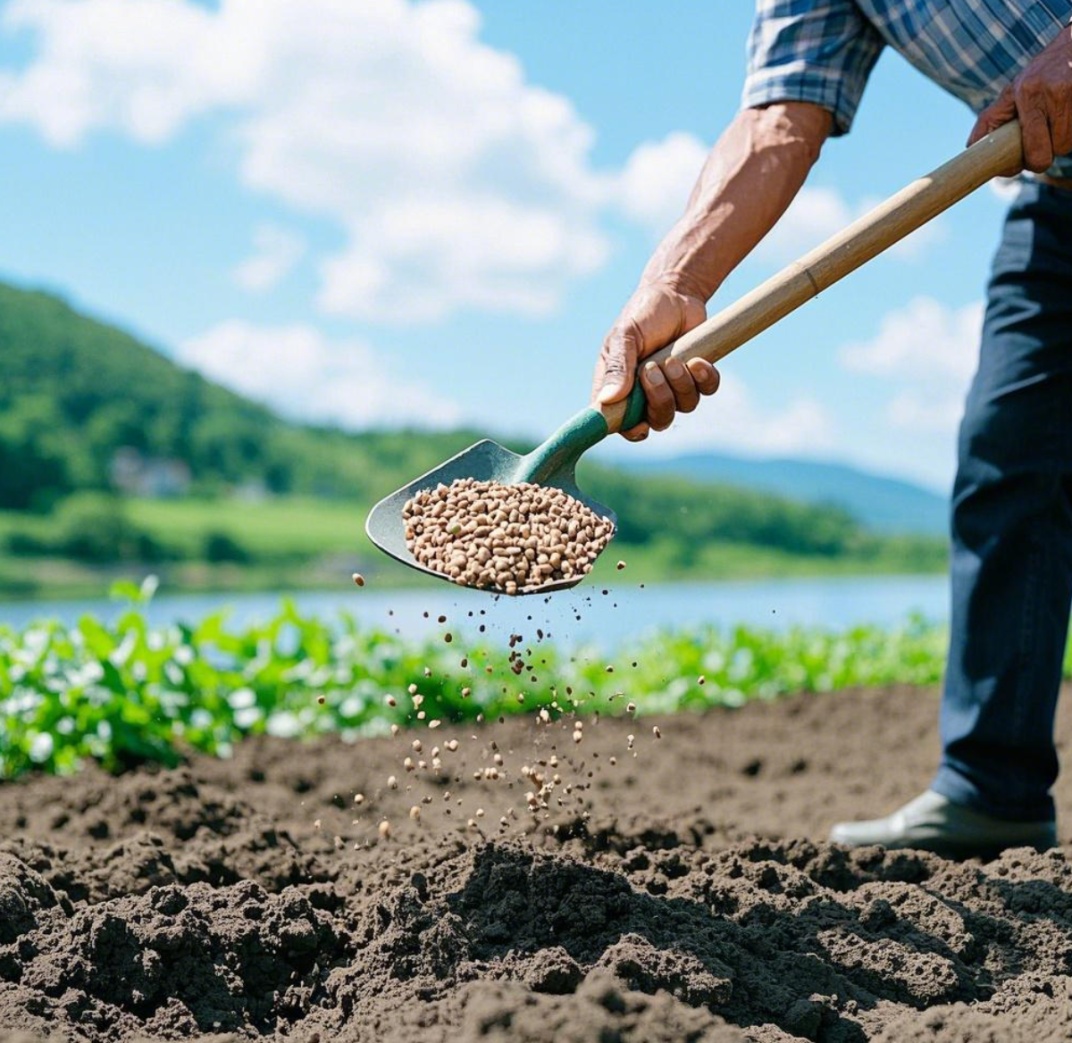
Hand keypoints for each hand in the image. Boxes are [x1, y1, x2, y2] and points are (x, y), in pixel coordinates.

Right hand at [591, 281, 719, 440]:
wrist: (677, 293)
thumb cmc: (643, 313)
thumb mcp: (625, 335)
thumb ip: (616, 367)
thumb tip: (607, 399)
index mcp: (619, 386)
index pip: (619, 422)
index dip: (628, 429)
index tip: (638, 425)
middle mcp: (645, 392)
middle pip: (655, 422)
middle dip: (659, 399)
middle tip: (654, 369)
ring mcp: (673, 387)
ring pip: (683, 408)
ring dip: (681, 384)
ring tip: (675, 358)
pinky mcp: (697, 378)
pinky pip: (706, 391)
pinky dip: (704, 378)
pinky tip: (698, 360)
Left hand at [968, 23, 1071, 172]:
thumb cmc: (1038, 75)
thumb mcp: (1012, 92)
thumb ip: (990, 120)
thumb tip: (970, 147)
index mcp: (1029, 95)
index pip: (1036, 152)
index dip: (1034, 162)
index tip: (1031, 158)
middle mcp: (1056, 93)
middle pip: (1058, 149)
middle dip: (1051, 147)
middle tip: (1045, 133)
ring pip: (1070, 142)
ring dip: (1064, 136)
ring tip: (1059, 116)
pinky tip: (1070, 112)